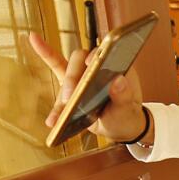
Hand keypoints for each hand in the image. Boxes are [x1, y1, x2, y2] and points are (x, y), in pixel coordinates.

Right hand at [28, 32, 150, 145]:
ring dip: (60, 97)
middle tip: (69, 97)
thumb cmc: (126, 112)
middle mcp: (93, 68)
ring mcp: (79, 80)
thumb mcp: (128, 106)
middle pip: (76, 62)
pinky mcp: (70, 93)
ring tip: (56, 118)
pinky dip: (53, 108)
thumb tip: (119, 81)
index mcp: (112, 64)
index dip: (93, 56)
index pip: (100, 52)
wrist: (120, 126)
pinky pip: (57, 96)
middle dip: (71, 78)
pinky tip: (51, 122)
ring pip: (64, 79)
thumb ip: (125, 95)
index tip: (89, 63)